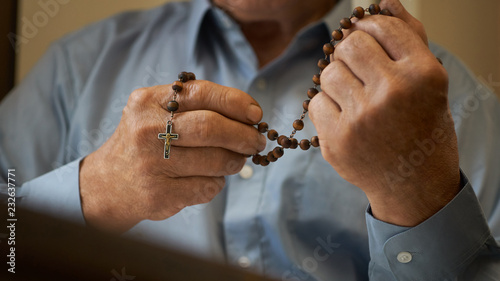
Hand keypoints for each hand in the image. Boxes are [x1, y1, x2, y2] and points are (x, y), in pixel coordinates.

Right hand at [79, 80, 264, 232]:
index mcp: (149, 102)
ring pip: (215, 161)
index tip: (256, 114)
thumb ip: (196, 107)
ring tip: (234, 160)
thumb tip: (249, 117)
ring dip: (234, 161)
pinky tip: (208, 178)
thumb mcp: (158, 113)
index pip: (201, 93)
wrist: (107, 184)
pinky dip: (217, 182)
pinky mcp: (159, 194)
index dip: (236, 102)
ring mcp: (151, 164)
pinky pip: (207, 187)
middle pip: (211, 128)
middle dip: (244, 136)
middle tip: (256, 142)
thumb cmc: (146, 142)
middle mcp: (147, 130)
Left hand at [309, 0, 459, 225]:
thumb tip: (384, 1)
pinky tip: (346, 118)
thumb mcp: (429, 83)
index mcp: (423, 74)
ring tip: (355, 96)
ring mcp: (361, 120)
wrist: (414, 185)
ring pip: (328, 73)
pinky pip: (316, 103)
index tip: (370, 38)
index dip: (370, 28)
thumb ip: (408, 38)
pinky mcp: (336, 141)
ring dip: (337, 79)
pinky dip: (327, 106)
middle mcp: (393, 94)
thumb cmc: (423, 127)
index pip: (382, 27)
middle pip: (348, 46)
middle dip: (349, 51)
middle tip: (359, 66)